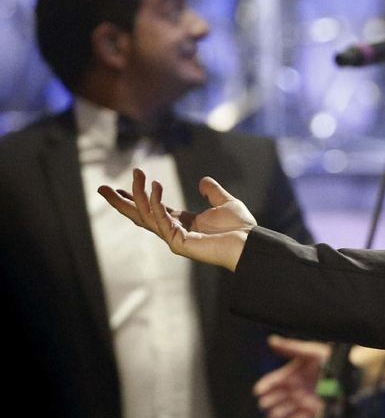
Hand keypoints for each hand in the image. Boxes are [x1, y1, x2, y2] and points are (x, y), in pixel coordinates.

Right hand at [98, 169, 253, 270]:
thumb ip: (213, 192)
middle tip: (101, 188)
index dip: (136, 198)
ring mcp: (174, 239)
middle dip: (120, 203)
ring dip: (138, 194)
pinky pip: (160, 220)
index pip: (151, 210)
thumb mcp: (225, 203)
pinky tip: (153, 187)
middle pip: (139, 216)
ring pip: (146, 216)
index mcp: (181, 224)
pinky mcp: (178, 243)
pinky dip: (155, 203)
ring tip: (137, 174)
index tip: (120, 187)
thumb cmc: (241, 228)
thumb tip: (204, 181)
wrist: (252, 243)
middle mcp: (174, 232)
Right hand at [254, 336, 330, 417]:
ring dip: (277, 414)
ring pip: (284, 411)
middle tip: (265, 404)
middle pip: (275, 399)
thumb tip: (272, 341)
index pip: (272, 382)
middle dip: (268, 402)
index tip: (259, 391)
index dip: (265, 387)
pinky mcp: (312, 412)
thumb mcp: (309, 352)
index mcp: (290, 376)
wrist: (348, 373)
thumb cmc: (329, 359)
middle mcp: (293, 390)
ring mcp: (302, 401)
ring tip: (273, 416)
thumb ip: (291, 348)